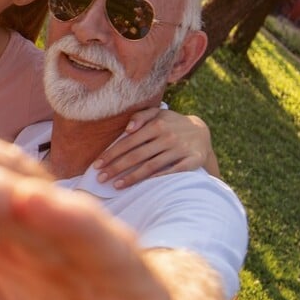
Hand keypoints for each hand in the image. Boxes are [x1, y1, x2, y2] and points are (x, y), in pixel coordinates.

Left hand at [92, 107, 216, 187]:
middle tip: (100, 178)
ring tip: (116, 185)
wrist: (202, 132)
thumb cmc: (171, 123)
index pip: (128, 142)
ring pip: (151, 166)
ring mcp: (180, 149)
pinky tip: (144, 186)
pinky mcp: (192, 160)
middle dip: (116, 168)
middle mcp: (167, 137)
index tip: (97, 165)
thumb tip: (127, 128)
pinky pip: (173, 172)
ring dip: (132, 177)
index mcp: (156, 124)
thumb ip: (140, 116)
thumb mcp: (158, 113)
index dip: (111, 154)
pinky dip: (158, 178)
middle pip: (137, 155)